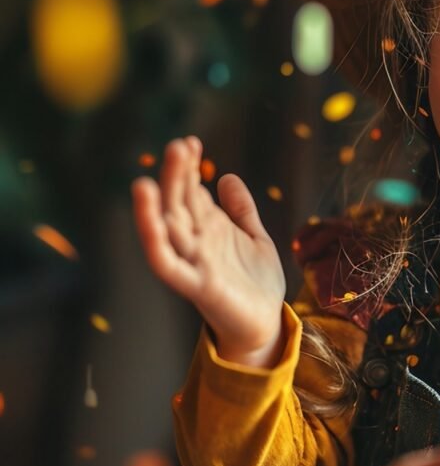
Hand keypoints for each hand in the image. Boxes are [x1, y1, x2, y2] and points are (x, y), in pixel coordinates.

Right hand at [131, 136, 286, 363]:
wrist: (265, 323)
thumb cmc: (257, 282)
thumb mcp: (255, 237)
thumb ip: (241, 210)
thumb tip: (226, 177)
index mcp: (209, 229)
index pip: (191, 193)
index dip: (189, 168)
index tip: (191, 142)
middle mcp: (196, 242)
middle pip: (179, 205)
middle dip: (177, 176)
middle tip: (179, 145)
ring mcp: (194, 263)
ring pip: (168, 232)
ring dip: (157, 208)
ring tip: (148, 181)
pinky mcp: (197, 287)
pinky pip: (169, 267)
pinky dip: (158, 246)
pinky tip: (154, 225)